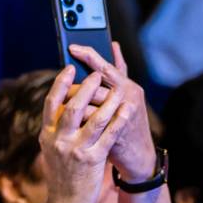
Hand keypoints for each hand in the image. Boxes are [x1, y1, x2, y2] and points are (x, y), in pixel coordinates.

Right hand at [36, 61, 131, 202]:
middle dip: (86, 87)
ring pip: (94, 119)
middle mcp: (59, 141)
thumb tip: (67, 103)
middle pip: (73, 106)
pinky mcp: (92, 160)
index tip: (70, 68)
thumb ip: (56, 129)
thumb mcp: (50, 150)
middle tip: (97, 73)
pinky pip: (108, 135)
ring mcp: (76, 150)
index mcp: (46, 135)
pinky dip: (118, 120)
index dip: (60, 83)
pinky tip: (126, 109)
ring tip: (117, 87)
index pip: (51, 103)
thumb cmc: (61, 174)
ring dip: (107, 100)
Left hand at [65, 42, 154, 183]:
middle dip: (75, 85)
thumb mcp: (128, 94)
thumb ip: (119, 72)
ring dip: (74, 104)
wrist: (139, 156)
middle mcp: (128, 97)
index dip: (88, 55)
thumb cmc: (128, 122)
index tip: (71, 47)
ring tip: (66, 106)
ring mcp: (121, 116)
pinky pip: (88, 123)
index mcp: (128, 86)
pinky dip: (77, 120)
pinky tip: (69, 121)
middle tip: (63, 88)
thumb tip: (113, 45)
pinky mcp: (113, 133)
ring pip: (88, 103)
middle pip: (95, 84)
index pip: (106, 66)